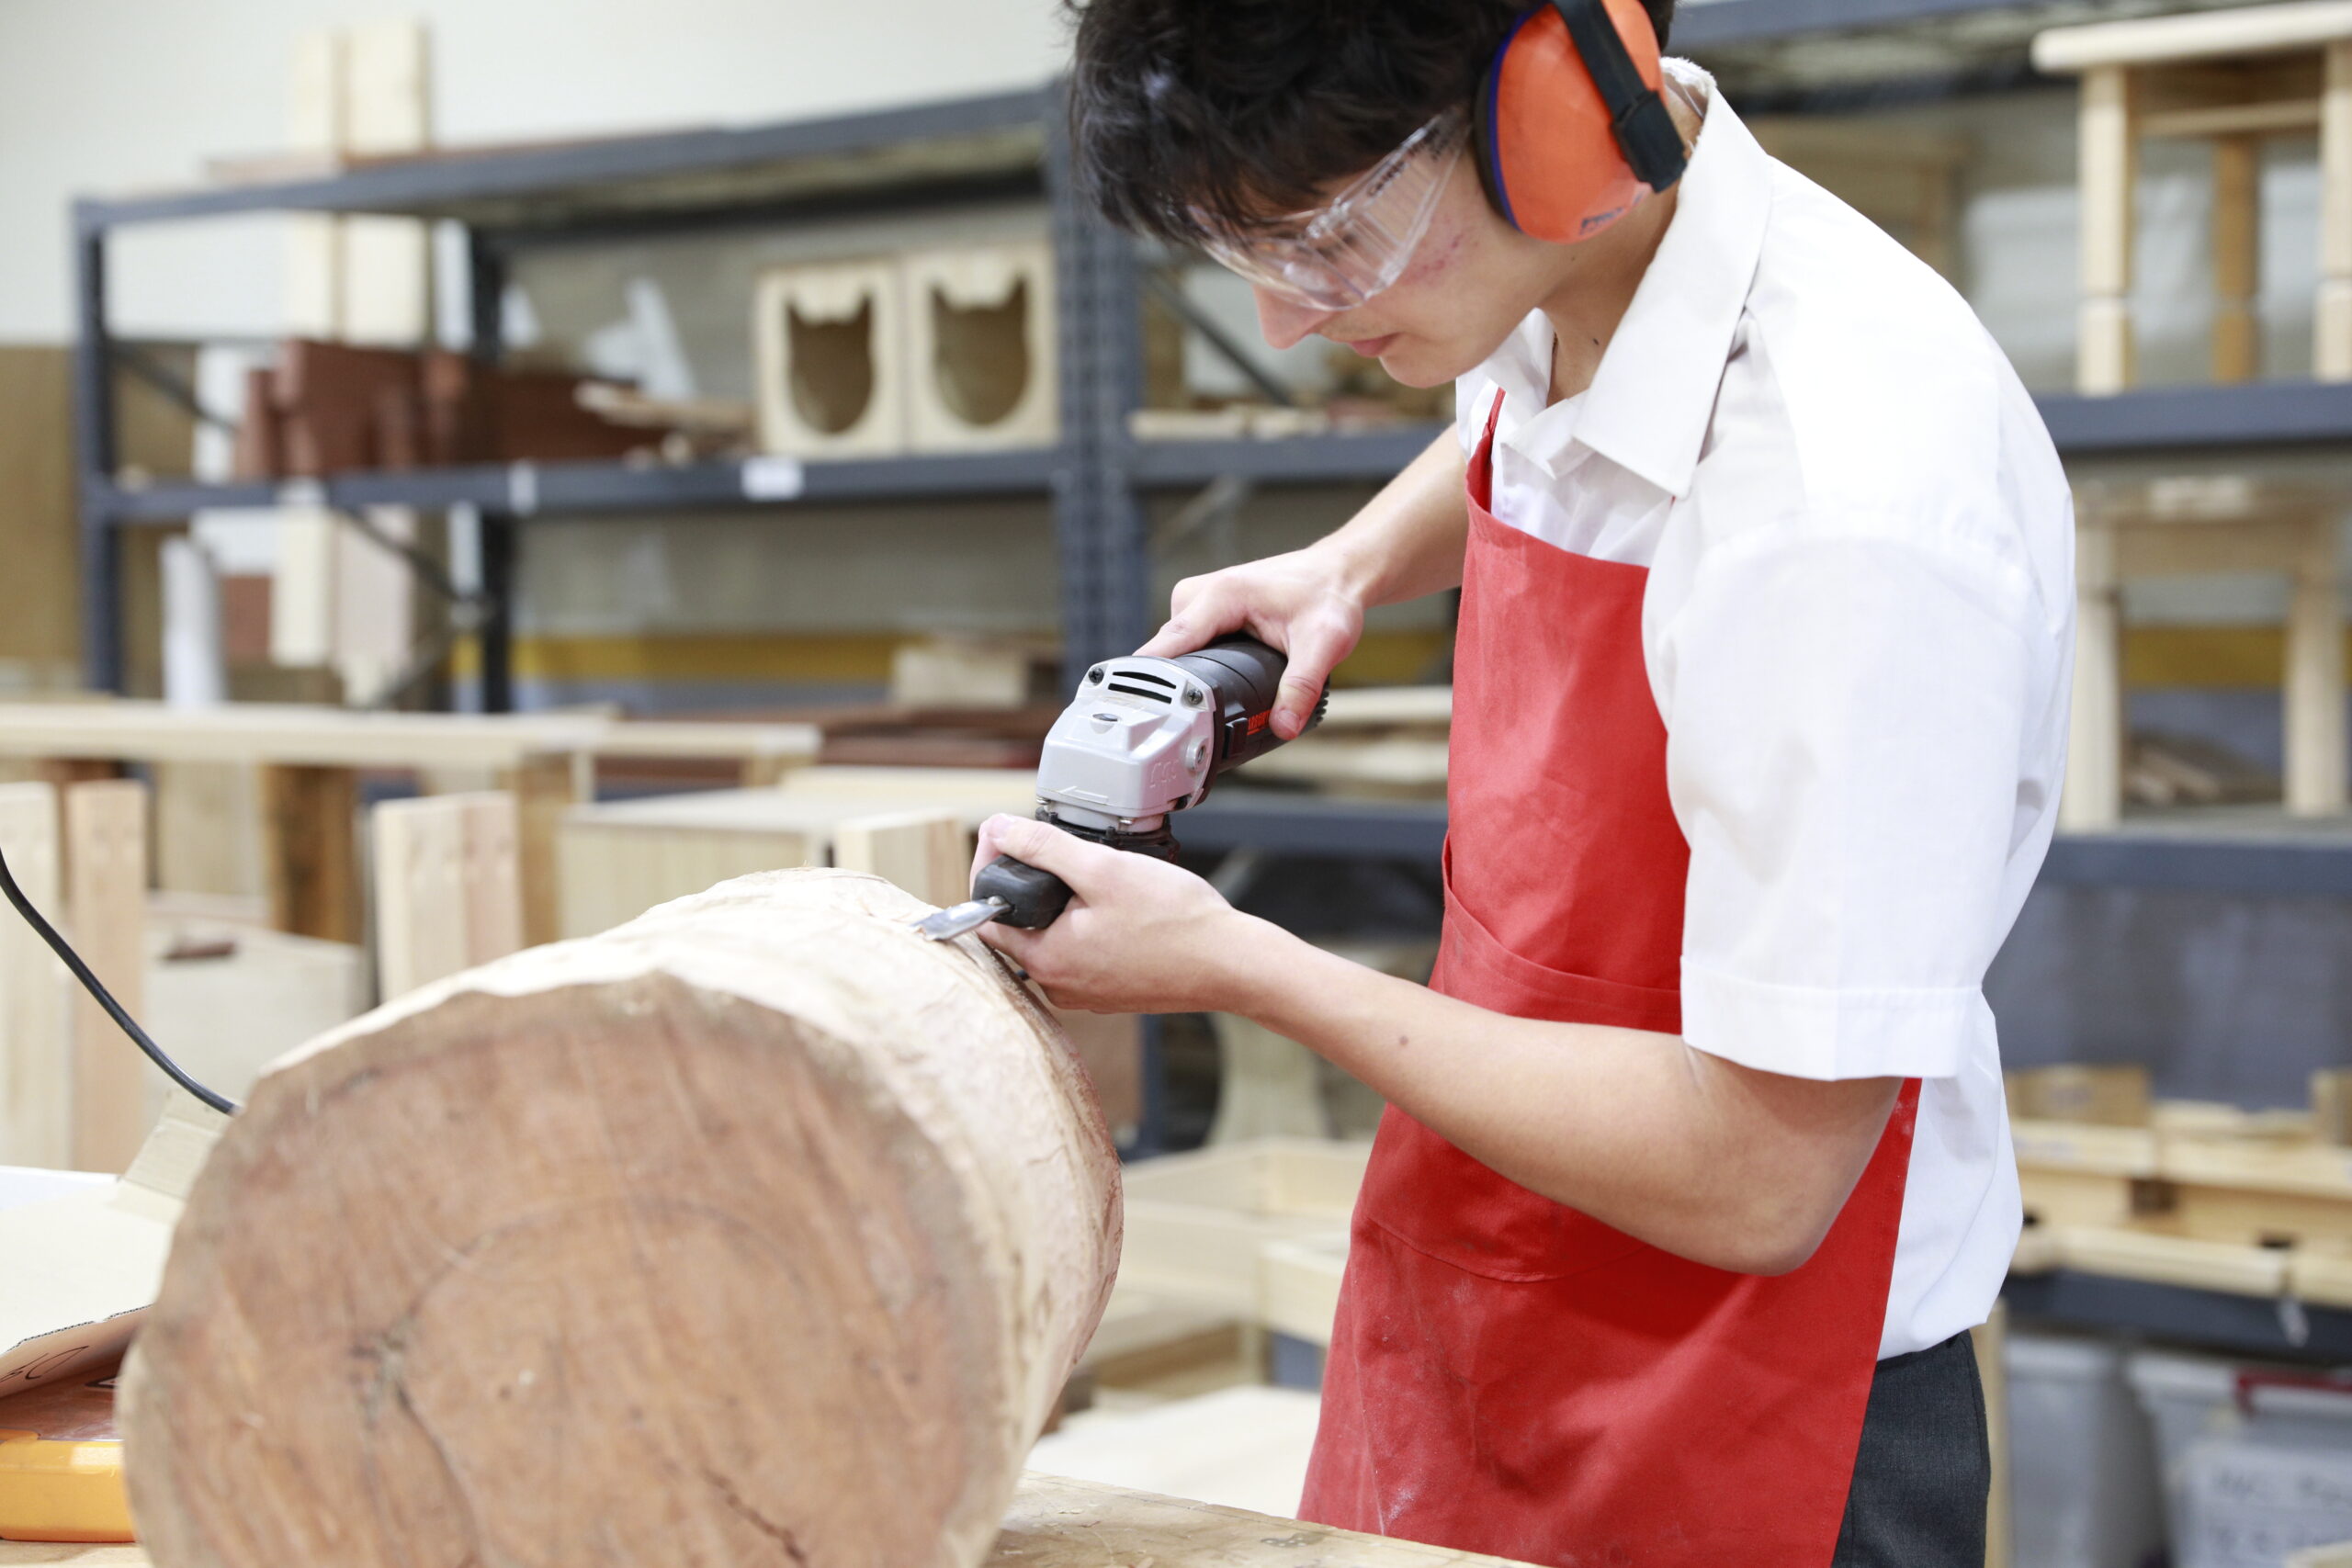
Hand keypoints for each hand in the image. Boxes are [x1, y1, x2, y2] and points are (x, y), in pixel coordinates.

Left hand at [968, 815, 1261, 1014]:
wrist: (1231, 963)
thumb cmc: (1175, 921)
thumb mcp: (1103, 869)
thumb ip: (1044, 848)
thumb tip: (998, 831)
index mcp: (1046, 960)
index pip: (986, 916)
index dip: (991, 870)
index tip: (1010, 839)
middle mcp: (1058, 986)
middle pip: (1019, 926)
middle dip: (1032, 884)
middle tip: (1062, 851)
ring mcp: (1086, 993)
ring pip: (1052, 938)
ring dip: (1063, 904)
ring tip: (1097, 877)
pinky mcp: (1110, 991)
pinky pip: (1082, 952)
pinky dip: (1089, 925)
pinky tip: (1120, 908)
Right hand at [1137, 547, 1364, 738]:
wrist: (1336, 573)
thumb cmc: (1328, 595)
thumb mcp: (1323, 644)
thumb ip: (1302, 687)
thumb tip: (1283, 725)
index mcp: (1221, 595)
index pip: (1170, 643)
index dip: (1153, 679)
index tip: (1139, 708)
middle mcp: (1201, 594)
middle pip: (1166, 652)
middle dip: (1174, 687)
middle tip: (1189, 722)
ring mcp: (1199, 601)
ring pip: (1173, 650)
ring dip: (1184, 676)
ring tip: (1203, 704)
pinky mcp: (1204, 611)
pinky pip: (1184, 644)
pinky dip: (1193, 665)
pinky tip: (1206, 684)